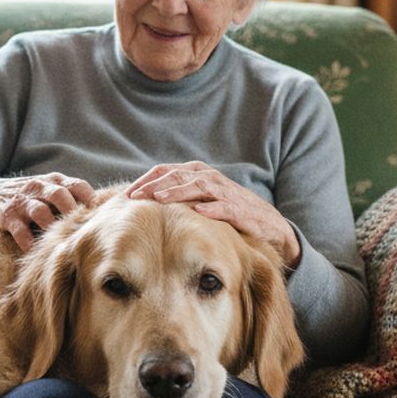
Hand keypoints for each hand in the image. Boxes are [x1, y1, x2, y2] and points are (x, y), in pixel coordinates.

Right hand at [0, 173, 95, 250]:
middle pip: (59, 195)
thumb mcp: (48, 190)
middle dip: (72, 211)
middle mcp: (38, 188)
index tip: (103, 213)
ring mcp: (22, 202)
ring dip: (51, 226)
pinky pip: (18, 228)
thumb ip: (70, 198)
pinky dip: (27, 240)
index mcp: (53, 181)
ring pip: (40, 211)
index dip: (90, 198)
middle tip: (84, 230)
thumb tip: (103, 215)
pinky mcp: (6, 215)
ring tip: (61, 241)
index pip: (76, 184)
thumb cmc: (28, 197)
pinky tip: (34, 250)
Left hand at [126, 161, 300, 267]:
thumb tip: (144, 203)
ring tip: (159, 199)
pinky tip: (198, 212)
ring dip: (178, 192)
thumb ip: (178, 198)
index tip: (126, 193)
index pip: (166, 171)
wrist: (270, 226)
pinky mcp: (241, 210)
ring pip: (198, 187)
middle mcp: (210, 179)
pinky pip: (225, 207)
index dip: (146, 180)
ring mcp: (226, 193)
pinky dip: (212, 208)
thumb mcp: (201, 202)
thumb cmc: (229, 213)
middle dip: (154, 185)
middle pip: (178, 176)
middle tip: (135, 196)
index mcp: (198, 175)